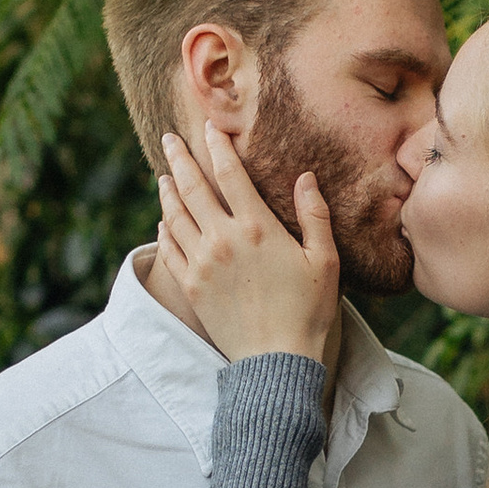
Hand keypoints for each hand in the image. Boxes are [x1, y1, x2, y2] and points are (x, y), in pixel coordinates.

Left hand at [156, 122, 340, 367]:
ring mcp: (201, 263)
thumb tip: (306, 177)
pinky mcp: (190, 286)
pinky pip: (169, 249)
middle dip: (179, 159)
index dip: (217, 146)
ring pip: (174, 216)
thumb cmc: (308, 311)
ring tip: (163, 175)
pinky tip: (163, 223)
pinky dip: (164, 230)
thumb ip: (314, 215)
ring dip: (167, 192)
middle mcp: (222, 239)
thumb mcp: (325, 260)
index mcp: (256, 227)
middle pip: (192, 188)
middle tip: (168, 138)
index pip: (230, 173)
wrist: (276, 360)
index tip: (209, 127)